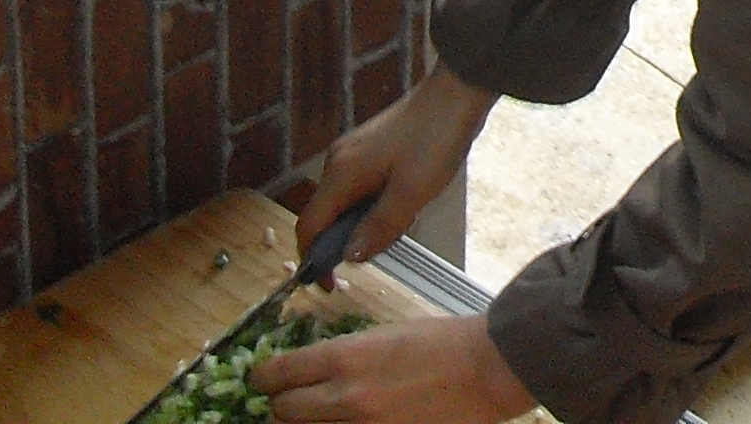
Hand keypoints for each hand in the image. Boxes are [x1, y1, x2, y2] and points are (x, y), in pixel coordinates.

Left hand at [254, 315, 534, 422]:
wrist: (487, 369)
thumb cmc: (443, 343)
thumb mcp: (385, 336)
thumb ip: (346, 356)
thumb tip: (315, 371)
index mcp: (344, 358)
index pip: (278, 374)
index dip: (264, 377)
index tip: (263, 379)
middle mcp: (343, 398)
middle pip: (282, 413)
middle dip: (283, 406)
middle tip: (292, 401)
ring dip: (307, 423)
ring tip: (318, 415)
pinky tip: (348, 422)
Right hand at [304, 67, 497, 269]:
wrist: (459, 91)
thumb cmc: (436, 139)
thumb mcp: (412, 193)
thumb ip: (379, 228)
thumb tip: (348, 257)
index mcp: (341, 174)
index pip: (309, 226)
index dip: (313, 260)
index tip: (328, 285)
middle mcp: (339, 161)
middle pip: (326, 214)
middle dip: (341, 242)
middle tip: (372, 257)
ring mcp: (354, 152)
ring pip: (345, 201)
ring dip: (361, 222)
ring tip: (397, 226)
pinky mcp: (371, 147)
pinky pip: (360, 186)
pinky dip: (372, 204)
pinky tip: (402, 205)